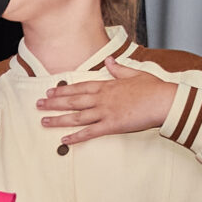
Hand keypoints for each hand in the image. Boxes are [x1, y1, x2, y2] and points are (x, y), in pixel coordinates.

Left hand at [39, 71, 173, 143]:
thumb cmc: (153, 88)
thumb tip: (109, 60)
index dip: (63, 90)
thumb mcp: (135, 73)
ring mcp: (105, 112)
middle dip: (54, 103)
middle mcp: (102, 98)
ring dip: (58, 119)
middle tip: (38, 105)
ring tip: (44, 121)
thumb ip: (119, 68)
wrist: (164, 101)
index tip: (50, 91)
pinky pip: (90, 132)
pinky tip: (64, 140)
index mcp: (107, 85)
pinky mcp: (112, 125)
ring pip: (76, 116)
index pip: (79, 87)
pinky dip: (76, 137)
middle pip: (73, 101)